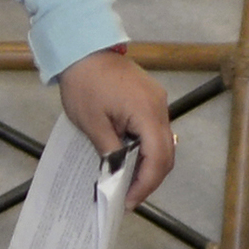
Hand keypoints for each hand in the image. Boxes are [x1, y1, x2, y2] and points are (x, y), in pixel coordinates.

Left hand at [53, 47, 179, 215]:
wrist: (82, 48)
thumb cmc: (84, 83)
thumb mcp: (92, 124)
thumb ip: (111, 153)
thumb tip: (118, 177)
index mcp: (146, 112)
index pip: (158, 158)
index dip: (146, 184)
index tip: (129, 201)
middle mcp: (160, 107)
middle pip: (166, 153)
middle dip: (150, 179)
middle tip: (128, 197)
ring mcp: (157, 101)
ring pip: (163, 143)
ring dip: (149, 164)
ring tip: (127, 181)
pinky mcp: (150, 98)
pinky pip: (155, 129)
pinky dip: (146, 148)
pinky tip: (130, 158)